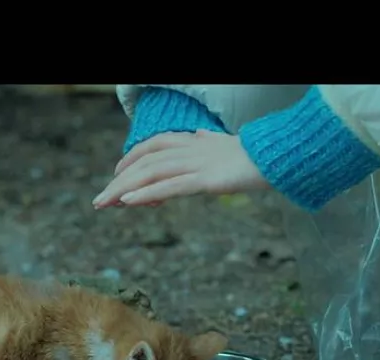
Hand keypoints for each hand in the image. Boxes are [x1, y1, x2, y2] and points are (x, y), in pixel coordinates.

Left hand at [92, 130, 269, 208]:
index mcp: (195, 142)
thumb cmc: (257, 156)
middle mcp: (190, 150)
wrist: (279, 157)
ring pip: (150, 174)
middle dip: (119, 181)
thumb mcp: (228, 147)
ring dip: (123, 189)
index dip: (132, 159)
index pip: (154, 146)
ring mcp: (196, 164)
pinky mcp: (205, 180)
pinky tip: (127, 202)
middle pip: (145, 161)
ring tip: (104, 203)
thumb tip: (200, 134)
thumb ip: (210, 142)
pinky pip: (168, 187)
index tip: (117, 177)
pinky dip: (145, 193)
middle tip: (100, 200)